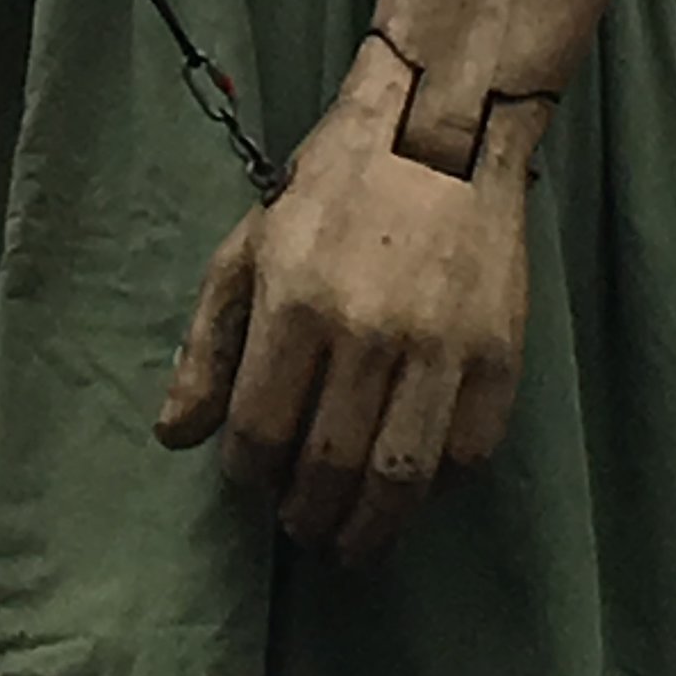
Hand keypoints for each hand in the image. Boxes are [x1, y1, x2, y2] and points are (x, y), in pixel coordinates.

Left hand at [154, 37, 531, 562]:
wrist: (438, 132)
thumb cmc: (330, 189)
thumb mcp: (249, 248)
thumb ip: (209, 344)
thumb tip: (175, 435)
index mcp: (295, 302)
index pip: (261, 428)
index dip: (249, 473)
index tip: (250, 483)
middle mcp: (367, 333)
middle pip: (330, 466)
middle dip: (306, 514)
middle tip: (300, 530)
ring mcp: (440, 349)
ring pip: (400, 480)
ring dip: (370, 529)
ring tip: (350, 543)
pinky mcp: (499, 357)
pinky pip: (467, 456)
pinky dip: (435, 490)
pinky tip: (410, 493)